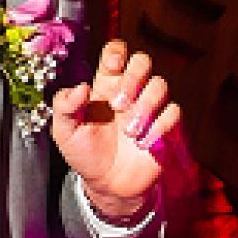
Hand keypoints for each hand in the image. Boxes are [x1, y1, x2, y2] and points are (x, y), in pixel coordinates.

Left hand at [51, 39, 179, 220]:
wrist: (105, 185)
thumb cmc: (85, 154)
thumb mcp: (64, 132)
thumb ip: (64, 106)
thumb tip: (80, 87)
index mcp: (105, 86)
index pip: (116, 53)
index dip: (117, 52)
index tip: (111, 66)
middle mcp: (129, 92)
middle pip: (143, 61)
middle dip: (133, 77)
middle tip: (118, 105)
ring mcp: (148, 108)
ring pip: (160, 85)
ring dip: (145, 106)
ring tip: (129, 133)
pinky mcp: (163, 127)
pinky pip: (173, 112)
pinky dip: (159, 126)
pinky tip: (142, 143)